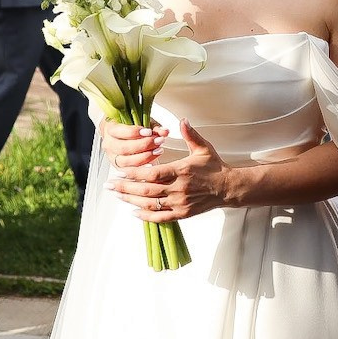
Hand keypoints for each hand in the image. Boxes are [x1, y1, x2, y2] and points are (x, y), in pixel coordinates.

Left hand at [107, 121, 232, 219]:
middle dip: (125, 188)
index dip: (134, 174)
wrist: (228, 188)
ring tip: (117, 195)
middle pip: (146, 190)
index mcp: (181, 171)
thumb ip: (190, 135)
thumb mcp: (203, 148)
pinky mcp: (183, 213)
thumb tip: (182, 120)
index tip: (120, 171)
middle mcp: (179, 189)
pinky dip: (146, 217)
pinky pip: (161, 217)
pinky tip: (134, 212)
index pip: (152, 174)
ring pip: (150, 204)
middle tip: (109, 185)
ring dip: (131, 200)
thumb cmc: (214, 166)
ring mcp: (180, 203)